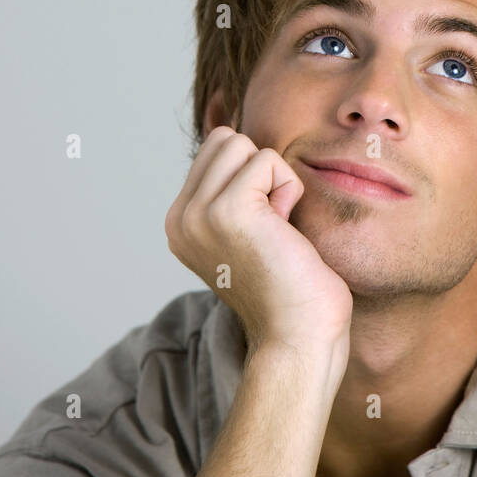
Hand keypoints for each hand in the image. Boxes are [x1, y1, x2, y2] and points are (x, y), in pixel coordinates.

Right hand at [165, 127, 352, 357]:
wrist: (297, 336)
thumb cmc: (288, 285)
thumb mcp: (245, 232)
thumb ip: (231, 192)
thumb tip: (235, 140)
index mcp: (179, 223)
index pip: (215, 149)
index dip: (252, 177)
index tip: (261, 227)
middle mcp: (179, 219)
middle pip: (226, 140)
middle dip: (260, 171)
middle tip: (271, 225)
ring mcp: (198, 214)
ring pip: (243, 145)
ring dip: (274, 180)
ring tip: (276, 228)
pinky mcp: (227, 210)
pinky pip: (268, 160)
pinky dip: (288, 189)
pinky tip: (284, 230)